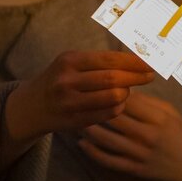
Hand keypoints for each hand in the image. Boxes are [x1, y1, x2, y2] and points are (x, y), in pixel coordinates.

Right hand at [5, 51, 153, 145]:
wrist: (31, 105)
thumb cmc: (59, 78)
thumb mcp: (71, 62)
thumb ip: (99, 61)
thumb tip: (136, 60)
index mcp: (69, 60)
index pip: (109, 59)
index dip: (133, 62)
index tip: (149, 63)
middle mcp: (68, 80)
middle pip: (113, 79)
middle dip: (136, 77)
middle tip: (149, 76)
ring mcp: (70, 103)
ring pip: (113, 98)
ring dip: (127, 93)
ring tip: (127, 89)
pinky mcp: (75, 120)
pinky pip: (108, 114)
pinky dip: (119, 107)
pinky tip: (118, 102)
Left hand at [78, 91, 181, 180]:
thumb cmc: (176, 132)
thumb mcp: (168, 111)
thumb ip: (147, 101)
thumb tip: (121, 87)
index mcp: (157, 118)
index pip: (128, 101)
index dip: (110, 91)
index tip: (97, 85)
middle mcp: (146, 135)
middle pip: (114, 118)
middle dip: (95, 106)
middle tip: (79, 98)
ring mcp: (138, 154)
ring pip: (107, 139)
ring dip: (88, 128)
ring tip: (76, 117)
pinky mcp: (132, 169)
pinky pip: (108, 160)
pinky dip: (92, 152)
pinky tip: (81, 142)